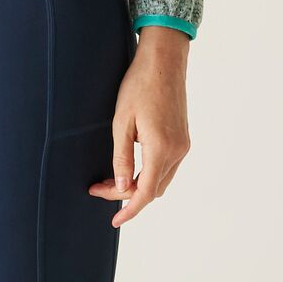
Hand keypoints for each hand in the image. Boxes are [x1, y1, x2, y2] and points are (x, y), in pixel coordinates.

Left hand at [88, 25, 192, 225]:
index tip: (114, 220)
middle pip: (153, 189)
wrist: (163, 61)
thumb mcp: (121, 122)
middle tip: (99, 188)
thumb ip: (121, 157)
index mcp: (161, 148)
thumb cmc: (139, 86)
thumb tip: (121, 186)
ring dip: (138, 185)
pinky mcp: (183, 139)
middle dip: (127, 195)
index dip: (129, 209)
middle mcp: (177, 151)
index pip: (145, 192)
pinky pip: (166, 167)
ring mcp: (183, 145)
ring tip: (110, 178)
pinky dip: (149, 173)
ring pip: (161, 180)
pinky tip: (130, 167)